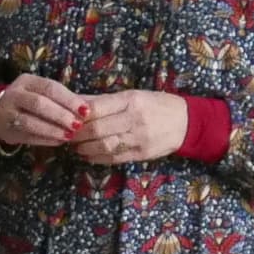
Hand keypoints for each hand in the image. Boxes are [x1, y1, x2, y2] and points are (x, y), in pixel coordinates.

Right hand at [0, 73, 88, 151]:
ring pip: (30, 121)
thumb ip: (60, 99)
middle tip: (77, 125)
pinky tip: (58, 142)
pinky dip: (44, 139)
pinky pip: (26, 136)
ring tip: (69, 136)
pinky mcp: (6, 130)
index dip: (69, 99)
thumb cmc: (29, 102)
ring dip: (52, 129)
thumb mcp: (40, 93)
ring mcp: (7, 112)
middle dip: (61, 115)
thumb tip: (85, 111)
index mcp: (27, 81)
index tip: (85, 111)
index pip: (50, 87)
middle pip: (39, 103)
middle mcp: (14, 94)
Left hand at [69, 90, 189, 165]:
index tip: (67, 118)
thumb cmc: (156, 105)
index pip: (97, 108)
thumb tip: (75, 101)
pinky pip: (114, 158)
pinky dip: (97, 158)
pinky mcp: (141, 154)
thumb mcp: (133, 96)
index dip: (78, 115)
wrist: (186, 123)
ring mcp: (139, 138)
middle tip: (67, 135)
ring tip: (75, 146)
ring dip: (85, 148)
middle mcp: (135, 119)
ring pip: (104, 146)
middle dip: (78, 134)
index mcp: (132, 100)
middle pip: (98, 129)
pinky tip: (88, 155)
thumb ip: (104, 101)